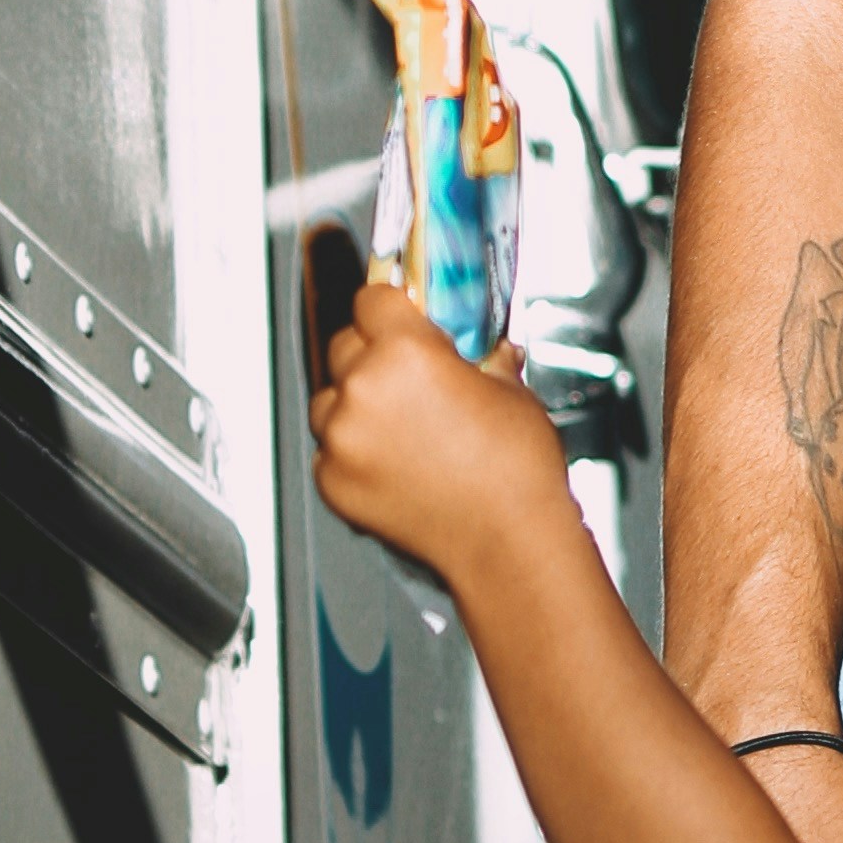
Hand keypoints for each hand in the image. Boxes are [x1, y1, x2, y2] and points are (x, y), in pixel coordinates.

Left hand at [309, 278, 566, 581]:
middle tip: (408, 377)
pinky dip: (352, 453)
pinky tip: (392, 463)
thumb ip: (480, 357)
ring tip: (399, 426)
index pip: (371, 299)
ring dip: (355, 404)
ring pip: (329, 399)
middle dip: (372, 354)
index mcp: (405, 350)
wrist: (507, 542)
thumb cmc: (514, 470)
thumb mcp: (509, 389)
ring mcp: (342, 438)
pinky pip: (329, 450)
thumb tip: (481, 350)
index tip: (398, 316)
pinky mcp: (333, 481)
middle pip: (344, 345)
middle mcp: (363, 388)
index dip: (389, 307)